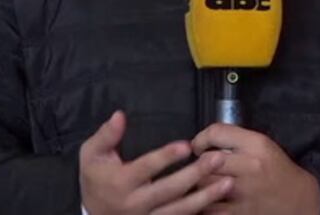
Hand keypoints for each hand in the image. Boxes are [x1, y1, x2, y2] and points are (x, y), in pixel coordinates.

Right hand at [79, 111, 233, 214]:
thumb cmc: (96, 179)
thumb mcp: (91, 155)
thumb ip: (106, 135)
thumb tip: (120, 115)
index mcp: (121, 183)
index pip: (146, 168)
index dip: (166, 157)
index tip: (187, 145)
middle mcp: (136, 204)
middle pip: (169, 190)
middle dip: (196, 174)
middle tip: (218, 159)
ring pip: (180, 210)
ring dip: (206, 196)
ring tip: (228, 182)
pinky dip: (201, 211)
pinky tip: (219, 201)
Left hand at [190, 123, 319, 214]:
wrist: (298, 201)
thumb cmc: (277, 170)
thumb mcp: (264, 146)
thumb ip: (237, 139)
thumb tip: (204, 140)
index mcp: (257, 144)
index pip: (216, 132)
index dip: (201, 138)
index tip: (198, 146)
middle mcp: (250, 166)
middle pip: (206, 160)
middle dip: (200, 164)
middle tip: (201, 168)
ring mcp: (244, 192)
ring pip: (204, 184)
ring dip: (200, 184)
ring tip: (203, 184)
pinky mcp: (239, 213)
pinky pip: (209, 207)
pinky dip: (205, 204)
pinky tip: (208, 201)